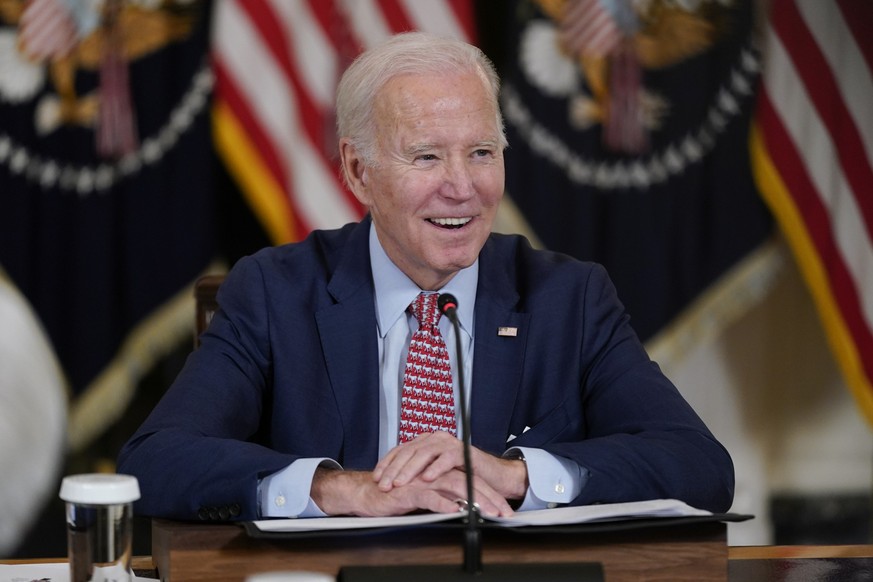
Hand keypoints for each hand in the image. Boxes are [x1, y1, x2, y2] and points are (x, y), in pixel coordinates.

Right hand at [310, 466, 513, 516]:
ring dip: (473, 500)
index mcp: (440, 472)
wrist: (368, 493)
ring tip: (487, 513)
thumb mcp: (426, 497)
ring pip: (454, 486)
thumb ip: (444, 498)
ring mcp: (422, 479)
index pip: (471, 480)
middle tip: (503, 512)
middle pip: (468, 480)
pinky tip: (455, 510)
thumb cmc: (396, 495)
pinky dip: (443, 503)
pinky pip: (429, 495)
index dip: (489, 494)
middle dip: (489, 497)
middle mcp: (434, 472)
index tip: (503, 510)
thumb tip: (465, 509)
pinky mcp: (409, 489)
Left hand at [372, 432, 527, 502]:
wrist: (490, 477)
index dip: (387, 463)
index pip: (401, 450)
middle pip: (409, 451)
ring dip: (410, 469)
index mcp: (425, 442)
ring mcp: (449, 443)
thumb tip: (391, 483)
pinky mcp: (464, 452)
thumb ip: (416, 474)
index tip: (375, 478)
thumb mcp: (433, 476)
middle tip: (383, 484)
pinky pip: (447, 458)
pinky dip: (436, 468)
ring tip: (400, 482)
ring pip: (424, 453)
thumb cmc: (460, 477)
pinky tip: (427, 478)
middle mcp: (435, 439)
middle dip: (394, 469)